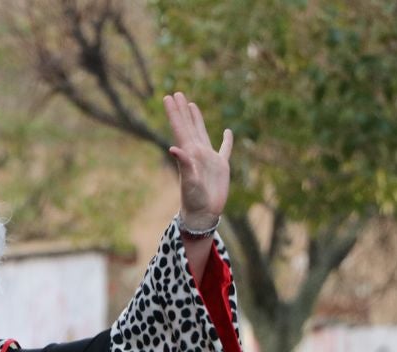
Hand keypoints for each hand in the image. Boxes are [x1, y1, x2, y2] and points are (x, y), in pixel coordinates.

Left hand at [163, 92, 231, 227]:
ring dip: (197, 119)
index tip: (168, 97)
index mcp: (189, 153)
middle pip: (189, 126)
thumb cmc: (194, 200)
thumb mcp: (189, 181)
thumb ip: (184, 163)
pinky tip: (228, 132)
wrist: (204, 213)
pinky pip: (225, 149)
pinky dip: (227, 140)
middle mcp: (197, 152)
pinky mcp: (221, 166)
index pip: (180, 128)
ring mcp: (209, 158)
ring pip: (202, 132)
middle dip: (182, 110)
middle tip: (177, 93)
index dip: (175, 113)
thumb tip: (173, 147)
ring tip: (191, 105)